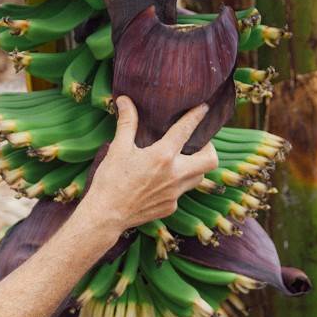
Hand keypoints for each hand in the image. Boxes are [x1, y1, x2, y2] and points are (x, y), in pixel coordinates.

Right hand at [83, 97, 219, 232]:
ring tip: (182, 159)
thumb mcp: (118, 148)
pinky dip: (177, 184)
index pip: (186, 130)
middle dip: (209, 148)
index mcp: (162, 156)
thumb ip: (127, 122)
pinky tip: (162, 181)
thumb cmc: (110, 180)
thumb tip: (124, 100)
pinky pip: (181, 192)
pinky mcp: (170, 207)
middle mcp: (175, 175)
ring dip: (195, 167)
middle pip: (210, 160)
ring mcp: (175, 194)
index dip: (197, 116)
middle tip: (199, 142)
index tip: (204, 108)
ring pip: (199, 178)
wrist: (106, 216)